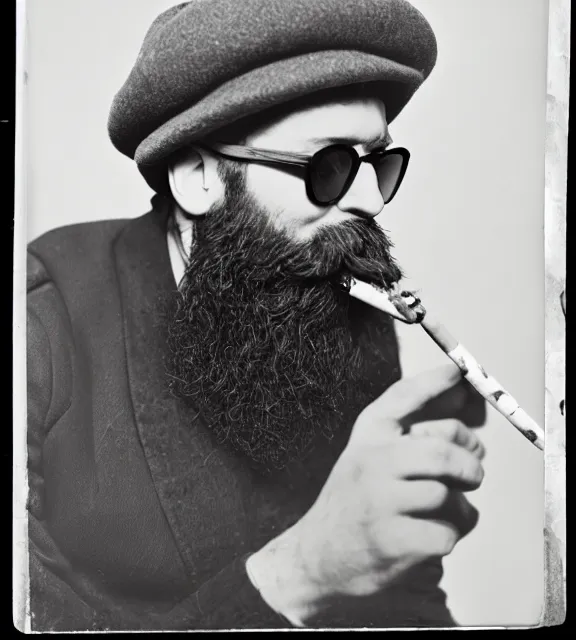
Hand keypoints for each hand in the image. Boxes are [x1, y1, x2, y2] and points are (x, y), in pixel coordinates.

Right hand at [246, 363, 485, 623]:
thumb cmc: (354, 498)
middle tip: (471, 474)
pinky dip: (449, 538)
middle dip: (469, 465)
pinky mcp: (391, 542)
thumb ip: (406, 427)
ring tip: (444, 512)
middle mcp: (371, 462)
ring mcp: (379, 502)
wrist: (318, 554)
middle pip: (441, 452)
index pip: (403, 397)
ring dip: (459, 508)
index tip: (460, 373)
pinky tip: (431, 536)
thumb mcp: (366, 452)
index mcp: (367, 436)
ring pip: (448, 496)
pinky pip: (446, 534)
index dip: (437, 382)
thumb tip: (459, 395)